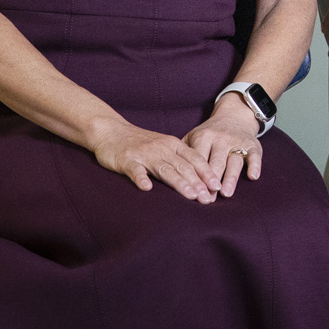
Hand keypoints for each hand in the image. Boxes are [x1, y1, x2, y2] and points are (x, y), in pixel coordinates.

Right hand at [90, 117, 223, 201]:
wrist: (111, 131)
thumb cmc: (140, 142)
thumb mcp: (163, 146)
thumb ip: (178, 160)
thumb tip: (200, 179)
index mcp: (173, 144)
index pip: (194, 159)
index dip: (207, 173)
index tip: (217, 186)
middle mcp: (162, 148)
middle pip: (183, 166)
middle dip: (198, 182)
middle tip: (208, 198)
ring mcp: (145, 154)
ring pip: (165, 169)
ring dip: (179, 182)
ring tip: (190, 195)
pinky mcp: (127, 160)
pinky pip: (135, 170)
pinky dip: (141, 179)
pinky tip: (147, 188)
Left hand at [182, 96, 266, 196]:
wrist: (234, 115)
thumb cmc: (210, 132)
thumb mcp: (194, 136)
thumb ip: (183, 152)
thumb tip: (169, 172)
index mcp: (203, 136)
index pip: (198, 159)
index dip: (195, 176)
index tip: (192, 192)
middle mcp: (221, 138)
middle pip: (216, 162)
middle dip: (211, 180)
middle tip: (208, 198)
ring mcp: (237, 141)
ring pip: (234, 161)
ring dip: (230, 177)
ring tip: (225, 193)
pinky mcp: (252, 144)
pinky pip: (254, 155)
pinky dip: (255, 165)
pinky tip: (253, 177)